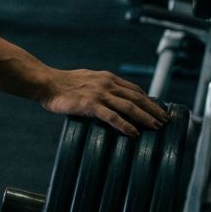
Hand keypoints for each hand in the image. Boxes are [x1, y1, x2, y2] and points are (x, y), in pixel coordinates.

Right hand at [39, 69, 168, 136]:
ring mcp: (99, 94)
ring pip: (129, 107)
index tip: (158, 109)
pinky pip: (112, 117)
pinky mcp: (90, 105)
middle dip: (153, 110)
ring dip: (146, 117)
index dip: (148, 100)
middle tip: (165, 121)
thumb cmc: (62, 83)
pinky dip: (125, 125)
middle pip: (137, 98)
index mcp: (107, 77)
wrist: (45, 83)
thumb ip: (100, 86)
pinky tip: (134, 133)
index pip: (134, 89)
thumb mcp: (86, 79)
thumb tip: (111, 96)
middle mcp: (107, 84)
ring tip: (156, 127)